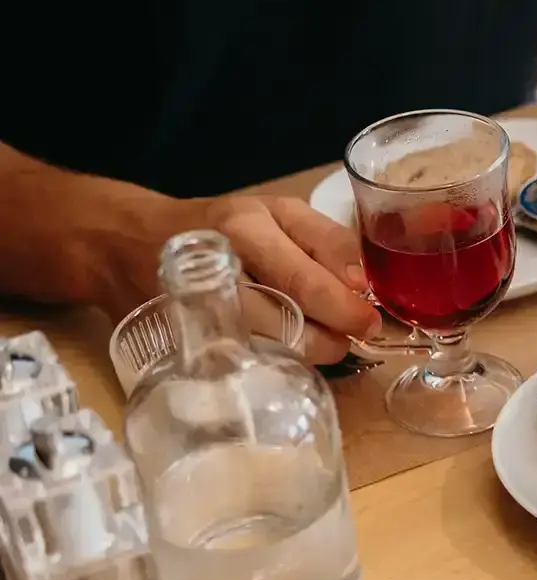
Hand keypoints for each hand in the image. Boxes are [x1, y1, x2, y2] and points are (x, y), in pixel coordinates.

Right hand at [112, 195, 379, 364]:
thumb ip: (328, 241)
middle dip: (331, 339)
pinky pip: (244, 366)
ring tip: (314, 335)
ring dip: (306, 352)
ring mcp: (195, 316)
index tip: (369, 323)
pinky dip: (273, 362)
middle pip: (290, 329)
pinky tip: (280, 347)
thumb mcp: (279, 213)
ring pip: (270, 354)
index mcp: (243, 230)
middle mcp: (216, 273)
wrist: (125, 244)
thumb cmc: (219, 226)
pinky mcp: (183, 348)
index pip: (304, 283)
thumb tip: (362, 285)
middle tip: (345, 333)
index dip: (344, 310)